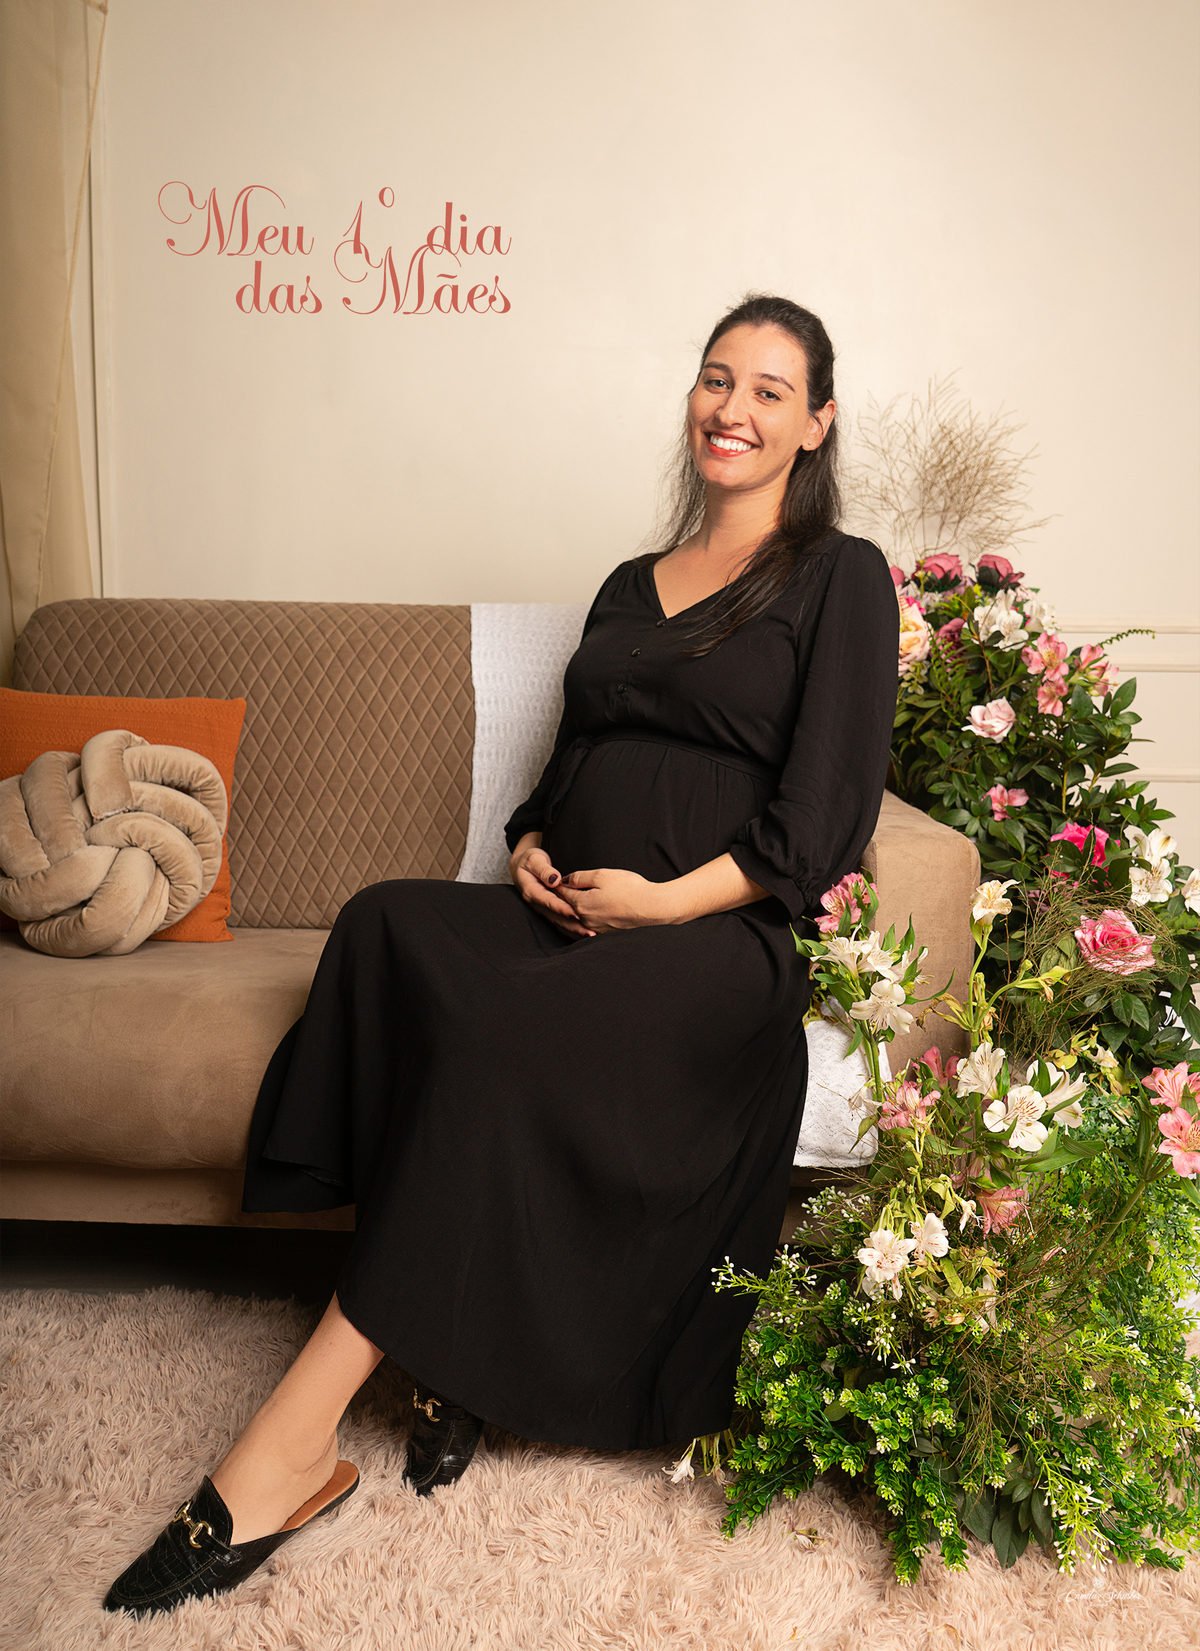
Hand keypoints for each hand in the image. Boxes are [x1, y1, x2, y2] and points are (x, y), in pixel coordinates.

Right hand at [509, 834, 596, 938]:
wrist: (522, 866)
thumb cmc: (529, 860)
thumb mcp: (534, 860)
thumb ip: (544, 870)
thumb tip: (555, 880)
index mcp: (532, 891)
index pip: (549, 902)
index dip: (562, 909)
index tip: (576, 914)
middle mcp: (537, 903)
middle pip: (556, 917)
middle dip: (573, 926)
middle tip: (589, 932)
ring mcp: (542, 908)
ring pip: (559, 922)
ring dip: (574, 930)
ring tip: (590, 934)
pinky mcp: (548, 910)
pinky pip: (560, 922)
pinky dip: (572, 928)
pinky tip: (584, 932)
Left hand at [556, 867, 674, 933]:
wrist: (653, 908)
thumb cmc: (630, 889)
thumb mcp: (602, 875)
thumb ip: (581, 877)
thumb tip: (565, 880)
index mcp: (581, 904)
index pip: (562, 893)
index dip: (556, 885)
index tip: (551, 881)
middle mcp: (585, 920)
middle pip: (566, 909)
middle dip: (557, 901)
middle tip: (549, 894)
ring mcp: (596, 930)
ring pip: (574, 922)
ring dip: (566, 915)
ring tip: (561, 908)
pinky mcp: (606, 935)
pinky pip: (586, 930)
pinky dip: (579, 925)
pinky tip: (579, 922)